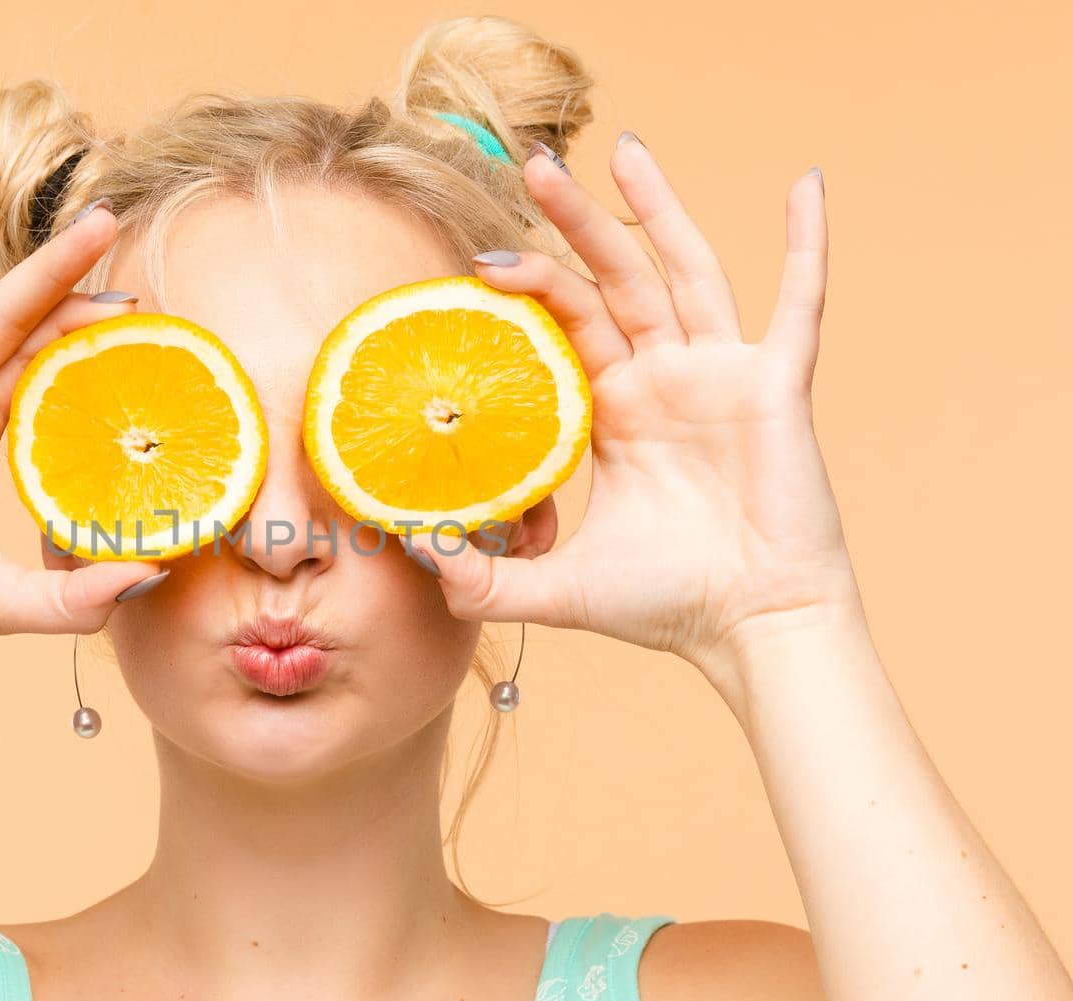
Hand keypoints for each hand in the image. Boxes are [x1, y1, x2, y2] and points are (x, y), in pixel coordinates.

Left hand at [412, 135, 860, 668]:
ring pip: (684, 270)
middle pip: (614, 279)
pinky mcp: (774, 385)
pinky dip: (807, 245)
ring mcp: (721, 375)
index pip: (566, 326)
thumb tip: (415, 553)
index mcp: (615, 411)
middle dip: (575, 222)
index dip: (529, 289)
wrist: (750, 630)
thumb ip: (483, 579)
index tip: (479, 265)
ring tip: (624, 148)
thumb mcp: (554, 588)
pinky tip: (807, 187)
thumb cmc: (665, 605)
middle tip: (533, 166)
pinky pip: (798, 303)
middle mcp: (664, 380)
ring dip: (657, 209)